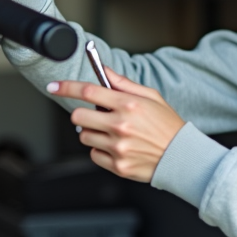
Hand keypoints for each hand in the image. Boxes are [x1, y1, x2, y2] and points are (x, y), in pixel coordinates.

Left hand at [50, 67, 185, 182]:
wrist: (182, 157)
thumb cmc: (167, 125)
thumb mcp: (151, 97)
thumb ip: (123, 83)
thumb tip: (104, 71)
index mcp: (128, 105)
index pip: (88, 91)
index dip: (67, 87)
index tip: (54, 86)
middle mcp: (121, 125)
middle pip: (78, 116)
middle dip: (83, 114)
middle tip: (98, 116)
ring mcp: (118, 147)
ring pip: (84, 136)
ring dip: (93, 133)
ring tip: (114, 134)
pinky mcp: (117, 165)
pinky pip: (94, 155)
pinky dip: (101, 151)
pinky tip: (118, 147)